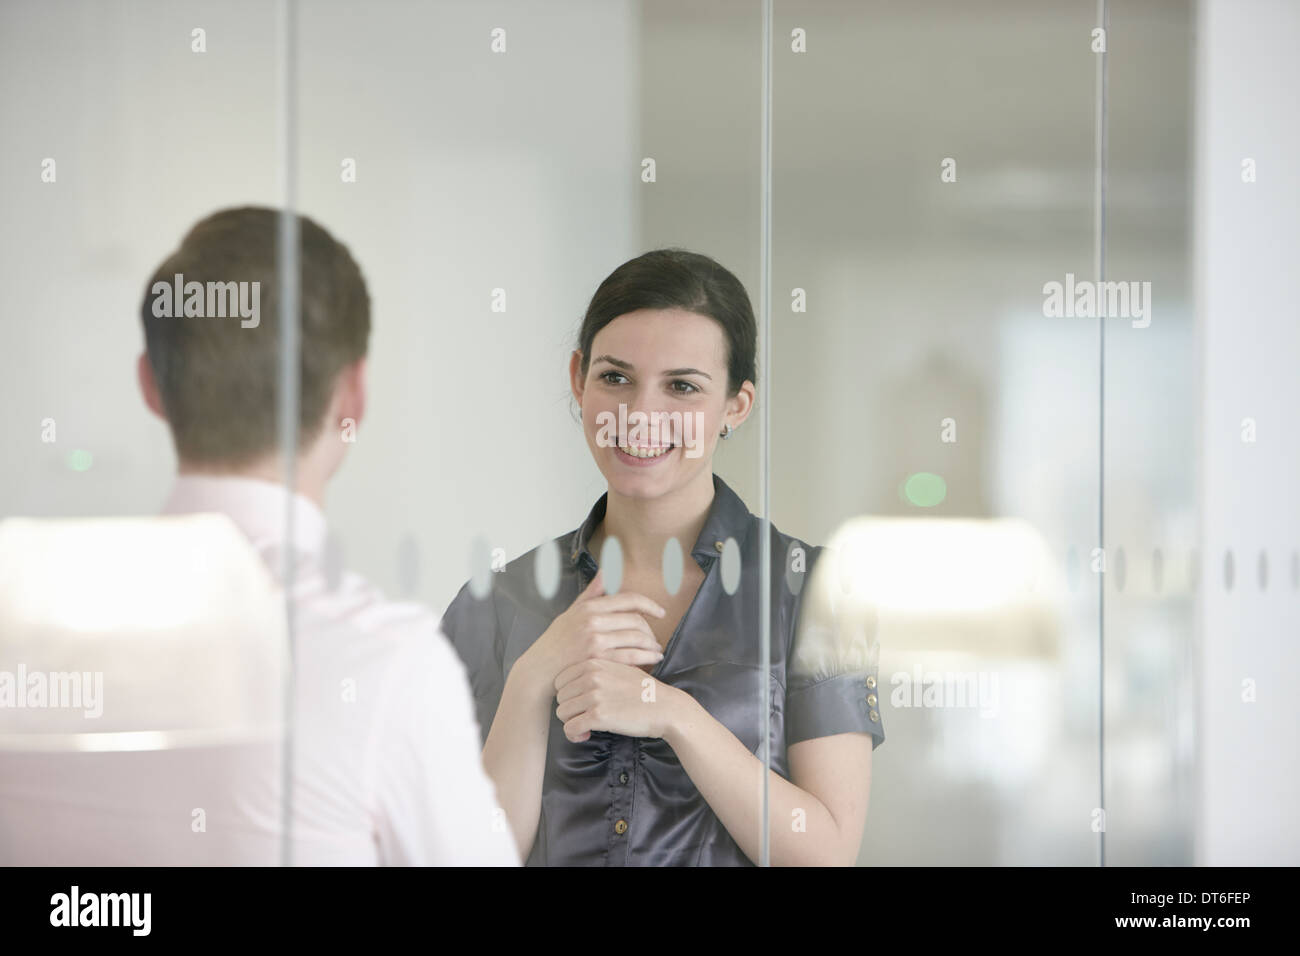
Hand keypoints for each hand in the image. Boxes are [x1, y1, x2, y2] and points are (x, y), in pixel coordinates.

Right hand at [518, 570, 665, 699]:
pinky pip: (631, 657)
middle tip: (656, 639)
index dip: (650, 605)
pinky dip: (646, 659)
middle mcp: (593, 621)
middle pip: (636, 620)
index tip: (660, 612)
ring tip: (656, 651)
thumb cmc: (556, 640)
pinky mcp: (598, 660)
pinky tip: (651, 661)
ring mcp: (595, 641)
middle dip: (651, 630)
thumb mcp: (570, 612)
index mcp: (590, 607)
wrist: (540, 668)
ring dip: (652, 646)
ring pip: (636, 639)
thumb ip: (591, 593)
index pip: (629, 600)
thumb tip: (606, 571)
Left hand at [554, 658, 680, 742]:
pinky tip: (586, 735)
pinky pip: (570, 728)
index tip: (580, 704)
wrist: (665, 707)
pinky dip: (575, 735)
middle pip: (560, 697)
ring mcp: (594, 696)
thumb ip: (596, 671)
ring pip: (562, 713)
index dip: (568, 695)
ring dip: (572, 723)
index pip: (560, 680)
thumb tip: (573, 683)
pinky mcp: (599, 716)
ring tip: (586, 727)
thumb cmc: (643, 691)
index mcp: (594, 663)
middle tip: (584, 717)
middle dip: (570, 710)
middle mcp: (591, 676)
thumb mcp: (619, 668)